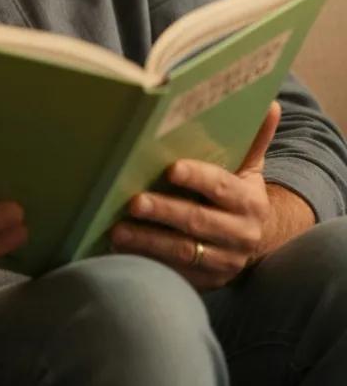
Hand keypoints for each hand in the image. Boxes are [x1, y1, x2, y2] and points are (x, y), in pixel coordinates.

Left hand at [110, 102, 311, 288]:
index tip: (171, 169)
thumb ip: (253, 140)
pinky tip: (122, 252)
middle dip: (164, 211)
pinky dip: (149, 263)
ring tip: (117, 231)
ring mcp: (224, 261)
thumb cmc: (238, 194)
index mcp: (249, 202)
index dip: (197, 177)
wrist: (254, 241)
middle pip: (198, 221)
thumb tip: (269, 103)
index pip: (222, 186)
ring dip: (148, 242)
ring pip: (184, 252)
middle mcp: (241, 234)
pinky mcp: (207, 282)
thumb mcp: (249, 169)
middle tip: (133, 202)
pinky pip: (176, 274)